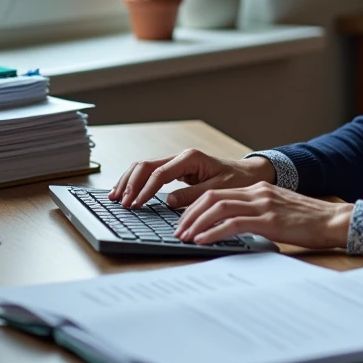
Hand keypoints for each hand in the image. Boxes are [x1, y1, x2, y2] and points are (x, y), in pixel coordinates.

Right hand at [108, 148, 275, 209]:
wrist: (247, 174)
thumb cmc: (236, 180)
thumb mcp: (218, 190)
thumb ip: (193, 195)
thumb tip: (169, 202)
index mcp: (190, 159)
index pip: (160, 174)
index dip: (145, 190)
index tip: (135, 205)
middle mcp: (180, 157)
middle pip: (146, 166)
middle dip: (130, 184)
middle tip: (121, 203)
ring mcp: (176, 162)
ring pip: (144, 167)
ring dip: (128, 181)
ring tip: (116, 197)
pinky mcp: (175, 170)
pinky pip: (150, 173)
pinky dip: (136, 181)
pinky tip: (126, 192)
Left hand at [174, 181, 353, 249]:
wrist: (334, 220)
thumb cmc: (309, 221)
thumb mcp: (278, 211)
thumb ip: (257, 214)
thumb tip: (233, 227)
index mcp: (258, 190)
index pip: (217, 193)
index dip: (196, 206)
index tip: (184, 221)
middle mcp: (257, 193)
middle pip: (212, 197)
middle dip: (190, 214)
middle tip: (178, 230)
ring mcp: (263, 205)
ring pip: (219, 208)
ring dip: (197, 223)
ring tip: (185, 236)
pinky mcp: (269, 220)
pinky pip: (233, 224)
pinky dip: (214, 231)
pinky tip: (203, 240)